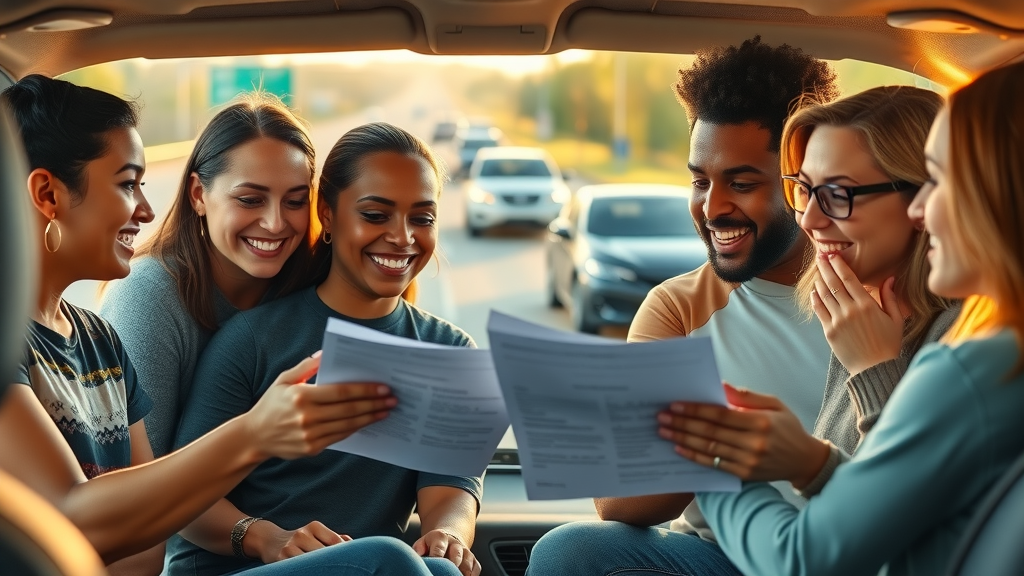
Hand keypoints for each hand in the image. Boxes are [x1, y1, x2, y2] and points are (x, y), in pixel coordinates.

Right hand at [243, 352, 396, 459]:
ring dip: (370, 418)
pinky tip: (367, 422)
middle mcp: (306, 417)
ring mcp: (310, 435)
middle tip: (393, 399)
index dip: (365, 390)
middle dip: (374, 404)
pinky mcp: (312, 448)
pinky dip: (356, 428)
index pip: (341, 392)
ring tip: (386, 411)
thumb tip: (326, 354)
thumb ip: (306, 367)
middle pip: (349, 409)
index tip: (383, 387)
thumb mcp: (284, 380)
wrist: (254, 436)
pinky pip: (340, 437)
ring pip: (348, 425)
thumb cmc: (271, 404)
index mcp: (301, 396)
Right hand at [248, 520, 350, 562]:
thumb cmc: (300, 539)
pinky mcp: (281, 558)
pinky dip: (307, 569)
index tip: (350, 560)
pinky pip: (298, 567)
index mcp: (314, 526)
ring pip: (311, 561)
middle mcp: (302, 534)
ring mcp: (290, 547)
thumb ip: (333, 538)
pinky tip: (312, 570)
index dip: (344, 552)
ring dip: (320, 567)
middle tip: (341, 568)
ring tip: (325, 569)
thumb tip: (351, 542)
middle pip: (324, 552)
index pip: (334, 540)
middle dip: (333, 561)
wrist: (270, 540)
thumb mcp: (316, 533)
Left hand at [413, 529, 479, 575]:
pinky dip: (472, 575)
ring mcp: (466, 552)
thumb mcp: (422, 543)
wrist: (449, 538)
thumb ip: (419, 548)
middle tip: (447, 574)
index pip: (439, 547)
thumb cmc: (432, 545)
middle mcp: (456, 544)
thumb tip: (417, 554)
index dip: (436, 556)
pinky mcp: (474, 560)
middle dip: (452, 566)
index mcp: (440, 537)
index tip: (434, 565)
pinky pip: (476, 569)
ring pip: (467, 564)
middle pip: (457, 555)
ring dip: (462, 573)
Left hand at [657, 384, 829, 487]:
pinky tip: (679, 448)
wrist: (804, 460)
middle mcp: (754, 443)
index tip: (675, 404)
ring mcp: (748, 461)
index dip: (696, 409)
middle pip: (710, 432)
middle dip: (683, 423)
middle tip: (661, 416)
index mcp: (760, 422)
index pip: (720, 415)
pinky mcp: (744, 475)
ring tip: (664, 430)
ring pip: (709, 448)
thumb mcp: (774, 404)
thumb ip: (747, 397)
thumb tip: (720, 386)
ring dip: (683, 439)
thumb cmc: (787, 427)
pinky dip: (694, 456)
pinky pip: (714, 464)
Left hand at [812, 253, 903, 375]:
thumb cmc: (888, 344)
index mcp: (867, 305)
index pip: (849, 279)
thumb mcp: (895, 319)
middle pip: (833, 283)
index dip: (839, 265)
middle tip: (820, 256)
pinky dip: (815, 299)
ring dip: (819, 281)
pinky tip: (814, 291)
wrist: (874, 368)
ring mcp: (838, 321)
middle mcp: (850, 310)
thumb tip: (889, 278)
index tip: (833, 255)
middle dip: (825, 268)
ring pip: (824, 295)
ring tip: (817, 270)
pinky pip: (819, 311)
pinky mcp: (829, 331)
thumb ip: (890, 297)